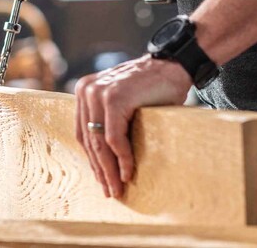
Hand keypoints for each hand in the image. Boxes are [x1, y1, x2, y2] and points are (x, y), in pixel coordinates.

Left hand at [74, 55, 191, 197]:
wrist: (173, 66)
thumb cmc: (151, 87)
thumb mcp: (122, 101)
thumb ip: (107, 119)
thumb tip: (102, 159)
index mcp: (85, 90)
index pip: (83, 133)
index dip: (92, 160)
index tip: (102, 180)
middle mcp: (87, 90)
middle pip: (90, 140)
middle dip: (101, 169)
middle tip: (110, 191)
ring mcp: (99, 92)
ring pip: (100, 142)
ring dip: (109, 170)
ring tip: (118, 188)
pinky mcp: (114, 99)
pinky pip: (114, 138)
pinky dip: (122, 158)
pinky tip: (128, 172)